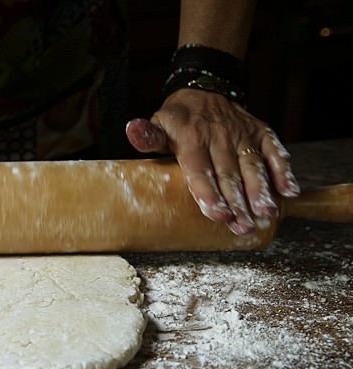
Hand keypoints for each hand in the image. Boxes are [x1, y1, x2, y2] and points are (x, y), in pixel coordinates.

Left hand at [126, 89, 298, 235]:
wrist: (204, 89)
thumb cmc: (178, 119)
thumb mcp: (158, 124)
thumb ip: (148, 136)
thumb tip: (132, 130)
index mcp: (191, 139)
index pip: (200, 170)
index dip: (208, 193)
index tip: (217, 214)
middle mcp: (219, 137)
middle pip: (228, 175)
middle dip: (237, 202)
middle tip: (242, 227)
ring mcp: (242, 135)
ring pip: (253, 166)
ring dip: (261, 190)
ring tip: (265, 213)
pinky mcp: (261, 132)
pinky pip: (275, 151)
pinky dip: (283, 170)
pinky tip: (288, 191)